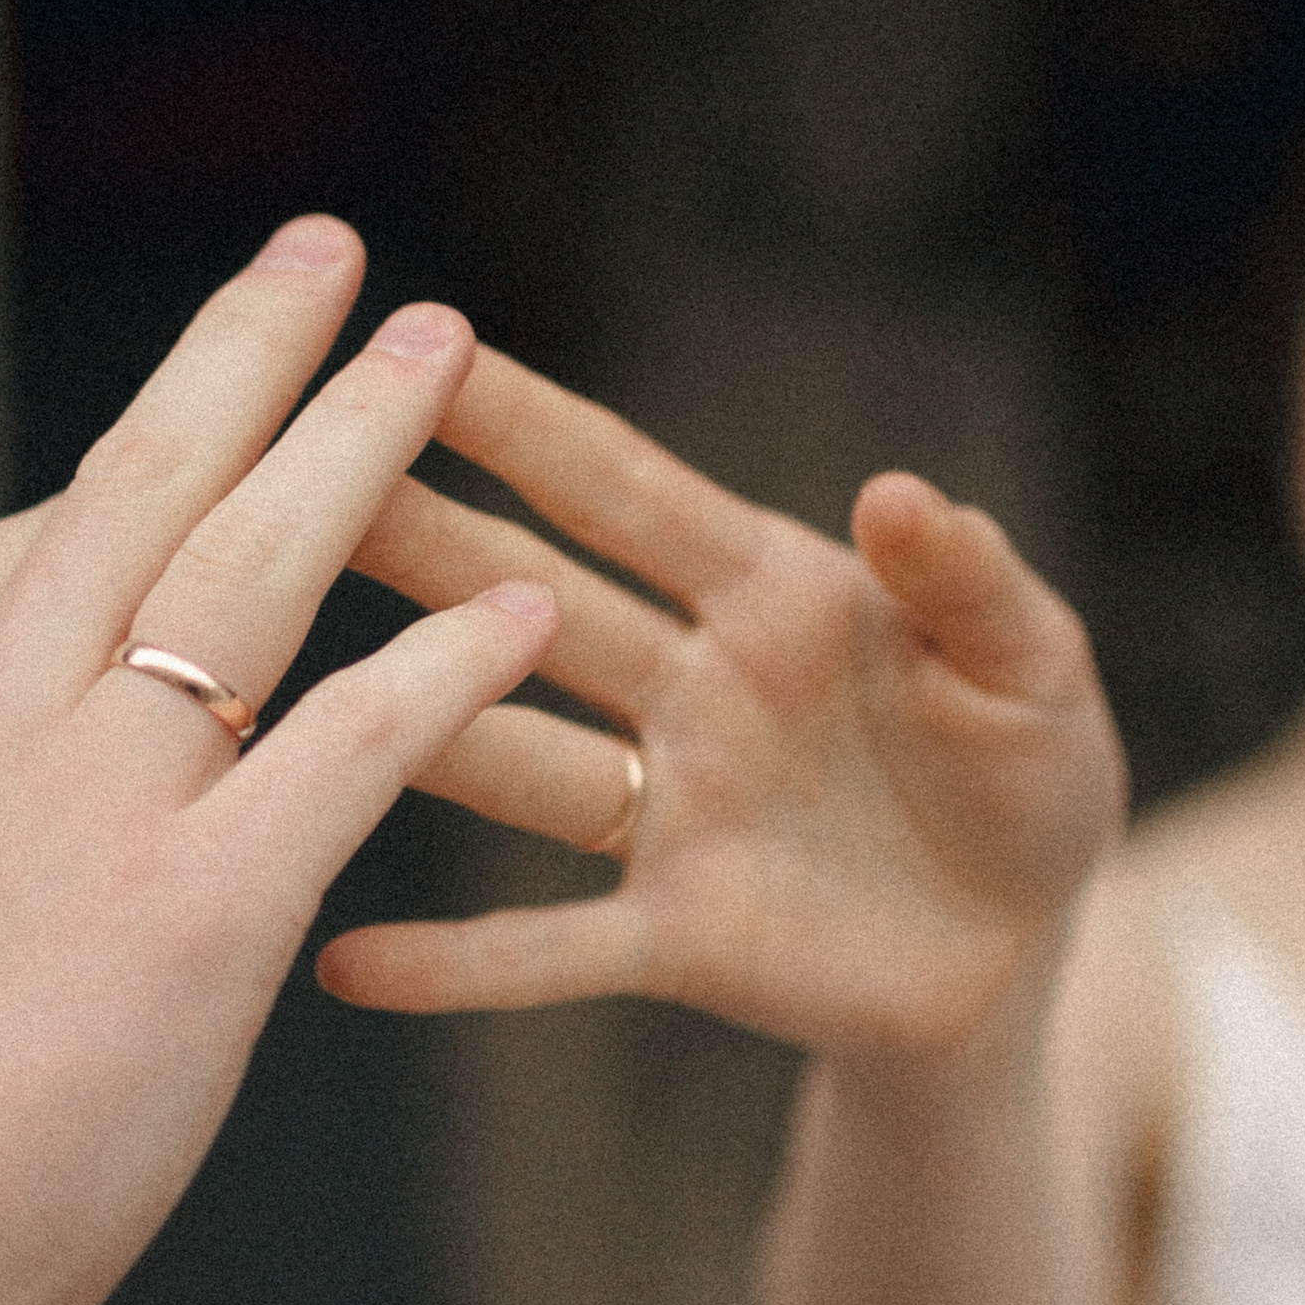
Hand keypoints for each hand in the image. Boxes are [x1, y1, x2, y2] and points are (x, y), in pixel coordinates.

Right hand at [0, 221, 556, 1304]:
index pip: (24, 564)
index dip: (131, 472)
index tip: (198, 413)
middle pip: (131, 494)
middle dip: (243, 360)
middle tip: (331, 258)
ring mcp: (85, 812)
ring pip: (243, 570)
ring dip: (357, 444)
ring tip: (447, 344)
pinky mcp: (190, 919)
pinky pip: (346, 749)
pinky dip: (443, 667)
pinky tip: (524, 609)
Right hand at [318, 344, 1128, 1046]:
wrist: (1020, 954)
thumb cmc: (1030, 777)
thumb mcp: (1038, 667)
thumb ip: (972, 581)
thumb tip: (899, 491)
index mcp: (771, 593)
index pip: (625, 489)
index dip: (523, 422)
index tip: (411, 343)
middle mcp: (690, 688)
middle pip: (526, 600)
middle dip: (412, 535)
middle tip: (278, 471)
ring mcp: (670, 814)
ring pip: (509, 757)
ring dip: (401, 719)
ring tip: (266, 684)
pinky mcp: (676, 937)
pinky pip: (551, 949)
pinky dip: (453, 961)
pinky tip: (341, 959)